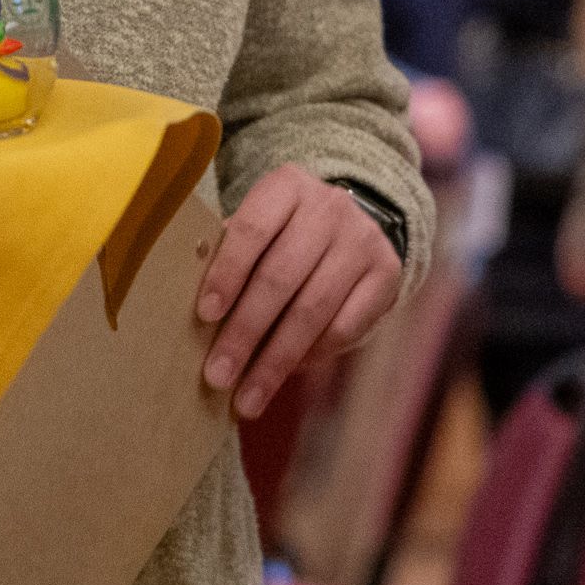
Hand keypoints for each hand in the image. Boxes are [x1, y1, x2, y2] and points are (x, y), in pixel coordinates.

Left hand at [197, 165, 404, 419]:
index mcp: (286, 186)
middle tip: (217, 375)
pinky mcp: (386, 273)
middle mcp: (328, 208)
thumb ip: (231, 257)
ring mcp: (362, 240)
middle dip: (245, 333)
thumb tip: (197, 319)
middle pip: (280, 277)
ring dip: (276, 360)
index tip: (205, 315)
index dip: (227, 273)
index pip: (252, 229)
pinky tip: (287, 373)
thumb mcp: (260, 226)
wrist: (356, 220)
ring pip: (313, 310)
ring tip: (247, 397)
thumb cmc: (285, 233)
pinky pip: (345, 327)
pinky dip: (312, 355)